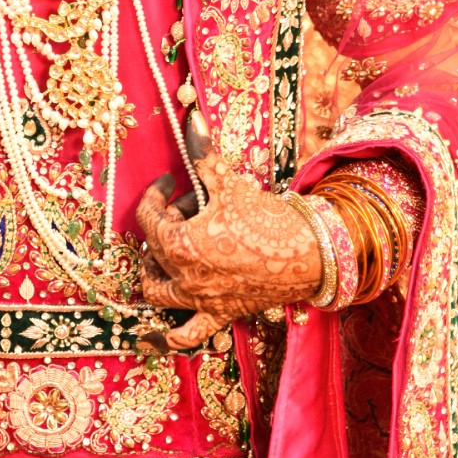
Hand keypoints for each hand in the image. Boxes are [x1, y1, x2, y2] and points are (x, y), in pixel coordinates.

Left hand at [135, 114, 322, 351]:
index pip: (149, 216)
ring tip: (164, 254)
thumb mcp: (229, 182)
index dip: (156, 194)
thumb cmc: (266, 218)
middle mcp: (184, 277)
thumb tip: (191, 117)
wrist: (309, 254)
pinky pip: (186, 334)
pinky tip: (149, 341)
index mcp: (179, 244)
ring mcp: (200, 300)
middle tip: (190, 208)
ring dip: (154, 272)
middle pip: (155, 248)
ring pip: (159, 292)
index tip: (169, 182)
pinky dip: (167, 338)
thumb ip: (204, 154)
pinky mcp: (219, 314)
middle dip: (166, 224)